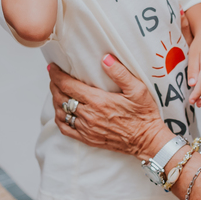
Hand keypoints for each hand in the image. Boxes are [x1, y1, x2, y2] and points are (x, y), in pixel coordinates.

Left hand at [48, 56, 172, 158]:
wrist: (147, 141)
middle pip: (61, 98)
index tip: (52, 68)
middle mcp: (89, 116)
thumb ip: (120, 73)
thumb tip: (105, 58)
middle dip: (54, 85)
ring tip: (56, 92)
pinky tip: (60, 112)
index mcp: (98, 101)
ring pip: (61, 113)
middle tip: (54, 77)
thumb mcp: (137, 90)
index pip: (68, 86)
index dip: (57, 75)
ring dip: (55, 101)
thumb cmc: (144, 115)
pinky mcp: (88, 139)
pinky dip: (59, 119)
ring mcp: (87, 129)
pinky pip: (66, 130)